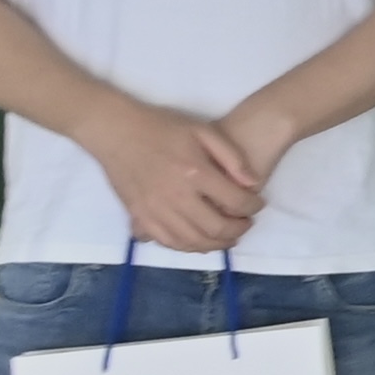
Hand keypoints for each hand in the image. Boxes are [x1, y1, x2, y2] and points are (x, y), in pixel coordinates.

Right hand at [89, 102, 266, 254]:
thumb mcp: (203, 131)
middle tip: (246, 224)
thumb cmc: (162, 128)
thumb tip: (253, 184)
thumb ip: (232, 157)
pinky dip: (189, 246)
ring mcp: (156, 211)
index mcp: (195, 172)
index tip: (257, 204)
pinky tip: (200, 240)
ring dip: (216, 243)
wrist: (117, 132)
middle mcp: (176, 197)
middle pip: (216, 227)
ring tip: (228, 236)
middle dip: (238, 229)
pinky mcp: (140, 218)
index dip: (253, 206)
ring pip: (193, 241)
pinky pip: (168, 242)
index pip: (235, 201)